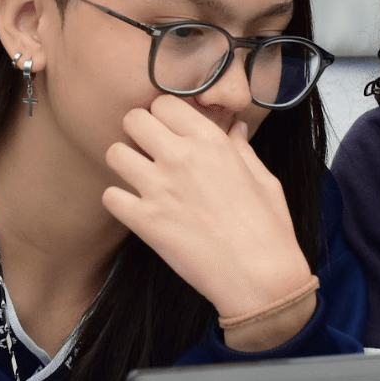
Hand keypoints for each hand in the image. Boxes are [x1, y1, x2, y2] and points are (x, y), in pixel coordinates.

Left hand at [102, 95, 314, 348]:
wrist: (261, 277)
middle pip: (132, 119)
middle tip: (150, 151)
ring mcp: (159, 188)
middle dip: (139, 132)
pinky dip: (120, 202)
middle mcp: (181, 157)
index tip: (169, 131)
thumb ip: (242, 149)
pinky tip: (138, 209)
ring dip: (124, 164)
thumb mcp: (264, 179)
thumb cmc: (269, 228)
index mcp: (211, 141)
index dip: (164, 116)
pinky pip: (110, 196)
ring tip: (140, 179)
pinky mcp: (145, 221)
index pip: (164, 103)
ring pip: (114, 153)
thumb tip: (235, 129)